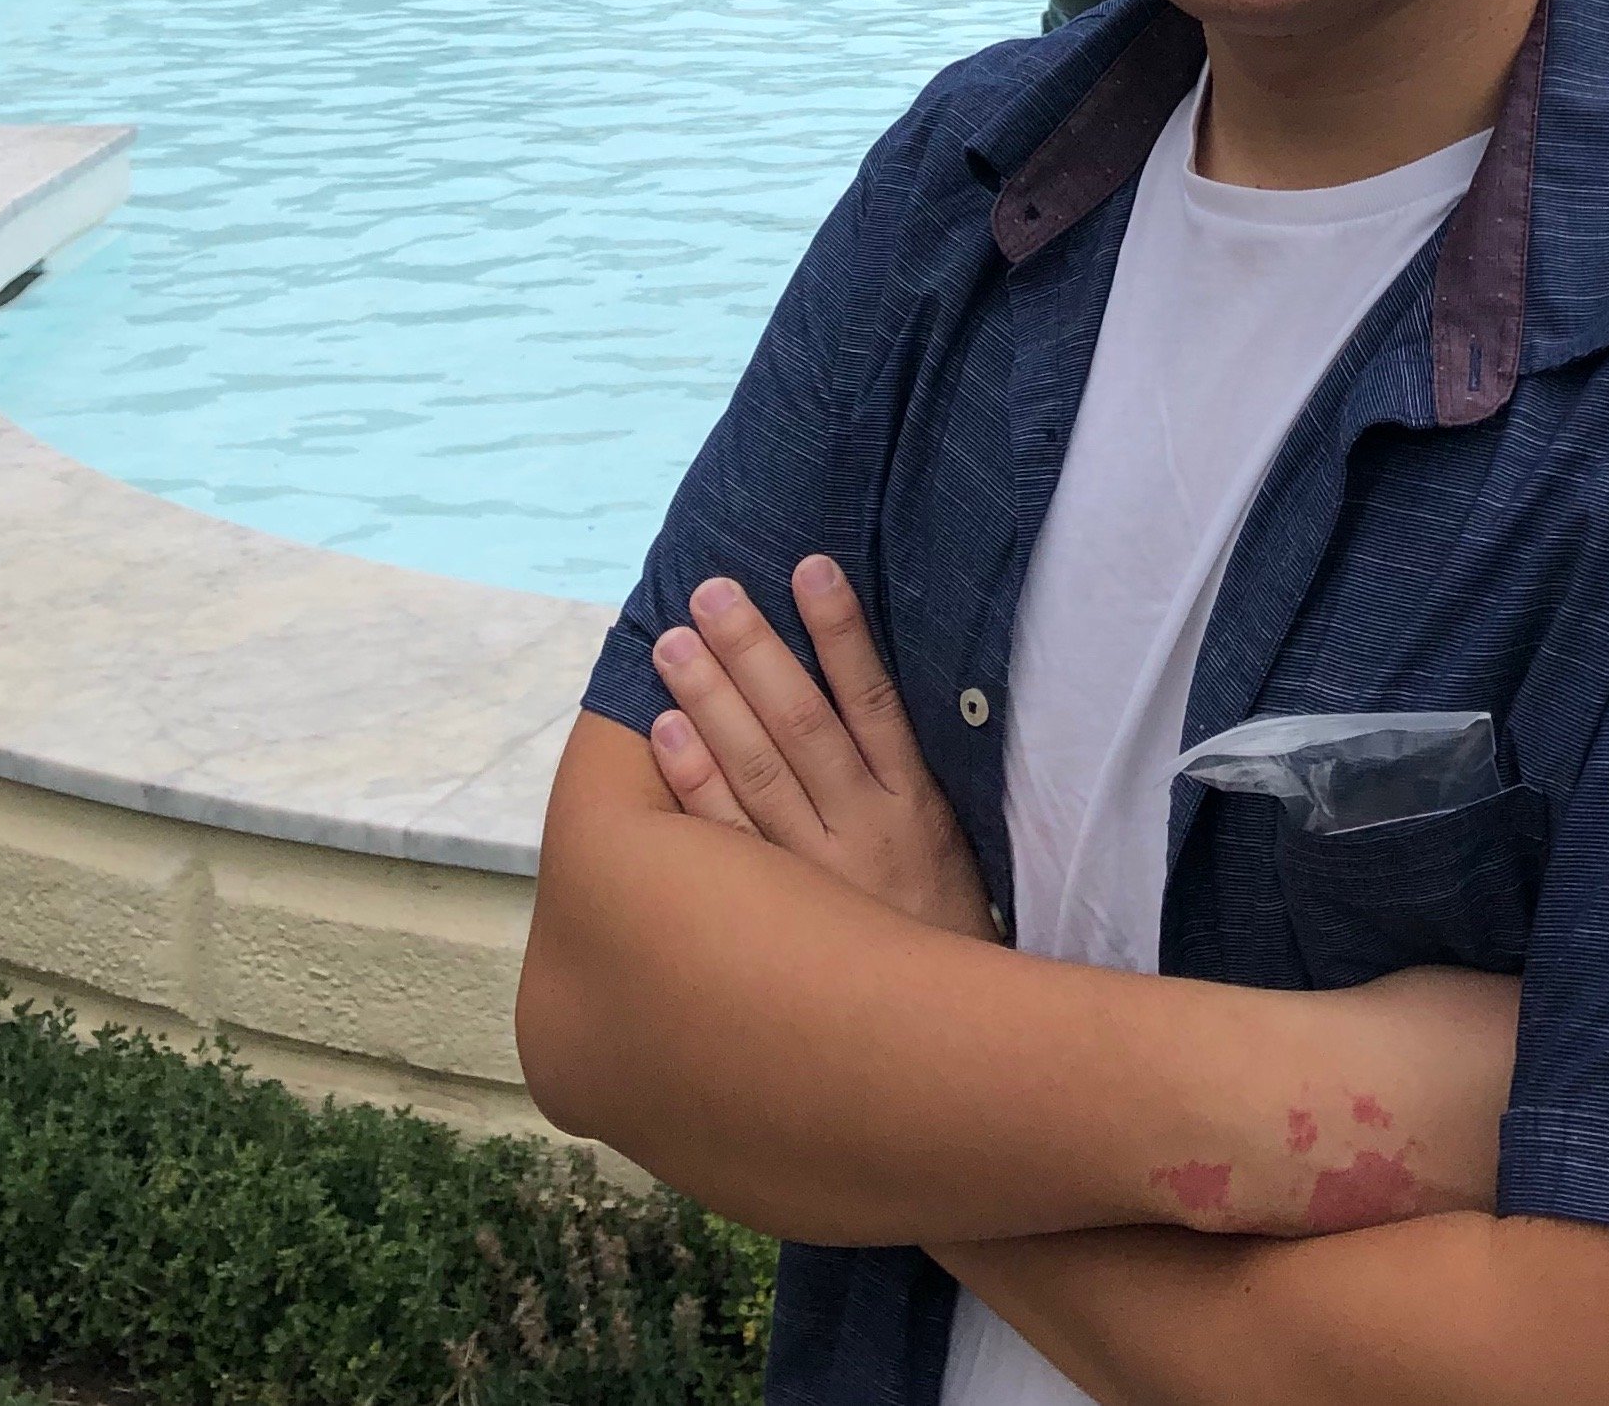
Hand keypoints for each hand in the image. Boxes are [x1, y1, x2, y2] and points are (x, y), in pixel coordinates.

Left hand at [649, 562, 998, 944]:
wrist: (941, 1041)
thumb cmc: (933, 927)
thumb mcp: (942, 846)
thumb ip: (899, 775)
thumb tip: (856, 684)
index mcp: (915, 806)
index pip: (873, 699)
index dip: (841, 631)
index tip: (810, 567)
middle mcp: (866, 833)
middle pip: (803, 725)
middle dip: (755, 652)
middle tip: (710, 592)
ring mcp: (816, 877)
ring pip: (760, 773)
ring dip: (713, 701)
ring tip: (674, 644)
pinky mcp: (781, 916)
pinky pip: (729, 841)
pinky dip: (696, 784)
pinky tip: (666, 732)